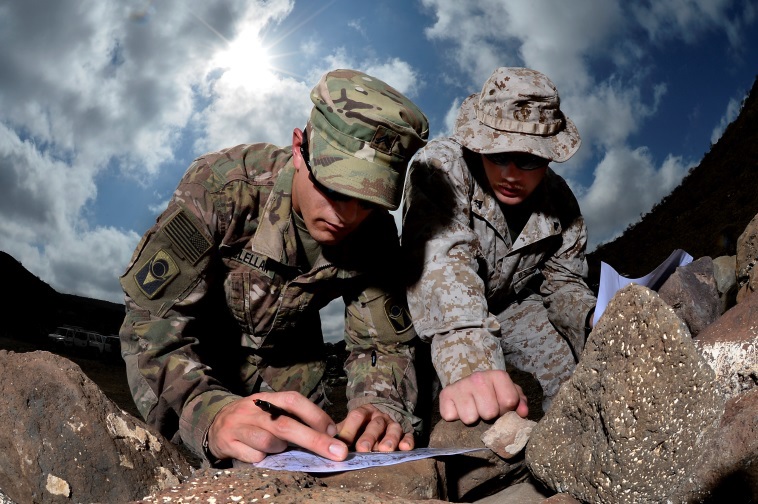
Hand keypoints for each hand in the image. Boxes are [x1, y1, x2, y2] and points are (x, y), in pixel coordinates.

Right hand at [207, 391, 346, 463]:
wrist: (216, 423)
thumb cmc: (254, 420)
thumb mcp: (271, 412)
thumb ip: (295, 419)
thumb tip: (329, 434)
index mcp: (268, 398)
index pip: (293, 400)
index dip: (316, 414)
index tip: (334, 431)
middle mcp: (253, 409)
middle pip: (286, 425)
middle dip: (315, 440)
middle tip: (337, 453)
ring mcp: (239, 425)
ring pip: (269, 442)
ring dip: (280, 449)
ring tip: (278, 447)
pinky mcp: (228, 442)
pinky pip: (254, 457)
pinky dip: (262, 459)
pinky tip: (259, 454)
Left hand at [336, 404, 413, 451]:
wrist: (381, 416)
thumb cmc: (360, 427)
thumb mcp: (348, 426)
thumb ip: (338, 433)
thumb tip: (322, 442)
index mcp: (363, 412)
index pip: (357, 416)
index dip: (350, 429)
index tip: (343, 443)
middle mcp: (379, 416)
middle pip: (375, 424)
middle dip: (369, 437)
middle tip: (363, 449)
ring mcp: (393, 423)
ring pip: (393, 429)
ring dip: (389, 439)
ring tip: (385, 450)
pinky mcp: (406, 431)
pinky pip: (409, 435)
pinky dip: (408, 441)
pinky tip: (405, 448)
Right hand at [439, 369, 527, 423]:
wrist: (467, 383)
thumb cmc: (492, 392)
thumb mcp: (509, 393)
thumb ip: (520, 402)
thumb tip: (523, 413)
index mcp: (497, 375)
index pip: (509, 401)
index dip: (506, 410)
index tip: (501, 406)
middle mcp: (478, 377)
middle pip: (489, 412)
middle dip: (489, 416)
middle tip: (485, 409)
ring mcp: (460, 385)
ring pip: (470, 418)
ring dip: (472, 418)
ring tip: (473, 409)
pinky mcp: (445, 395)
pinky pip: (451, 417)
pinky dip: (455, 417)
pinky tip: (459, 409)